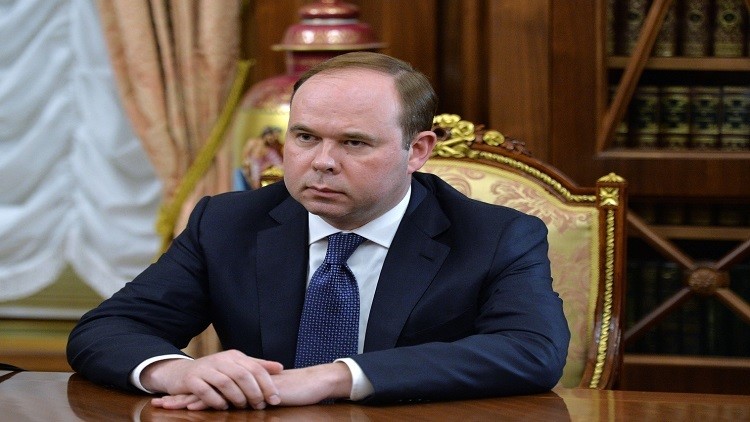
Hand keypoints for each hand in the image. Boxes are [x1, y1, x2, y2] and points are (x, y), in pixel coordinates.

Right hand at [142, 349, 282, 409]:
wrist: (181, 372)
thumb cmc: (215, 371)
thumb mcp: (237, 366)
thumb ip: (257, 366)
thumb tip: (280, 367)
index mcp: (234, 356)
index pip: (255, 368)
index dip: (267, 384)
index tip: (275, 399)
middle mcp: (221, 360)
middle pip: (242, 375)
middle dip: (254, 392)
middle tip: (260, 405)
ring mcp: (205, 369)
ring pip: (225, 383)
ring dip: (237, 397)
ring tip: (243, 407)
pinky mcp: (191, 379)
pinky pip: (206, 391)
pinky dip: (216, 400)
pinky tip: (223, 407)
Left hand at [148, 361, 352, 409]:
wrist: (307, 384)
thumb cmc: (290, 392)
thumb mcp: (266, 395)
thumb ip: (252, 396)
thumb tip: (241, 403)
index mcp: (236, 385)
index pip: (209, 389)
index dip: (190, 395)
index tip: (171, 400)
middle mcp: (234, 383)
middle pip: (202, 390)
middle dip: (180, 397)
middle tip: (157, 402)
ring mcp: (238, 386)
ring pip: (207, 393)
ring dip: (186, 400)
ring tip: (165, 405)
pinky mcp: (243, 392)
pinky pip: (222, 398)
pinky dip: (206, 402)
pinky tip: (192, 406)